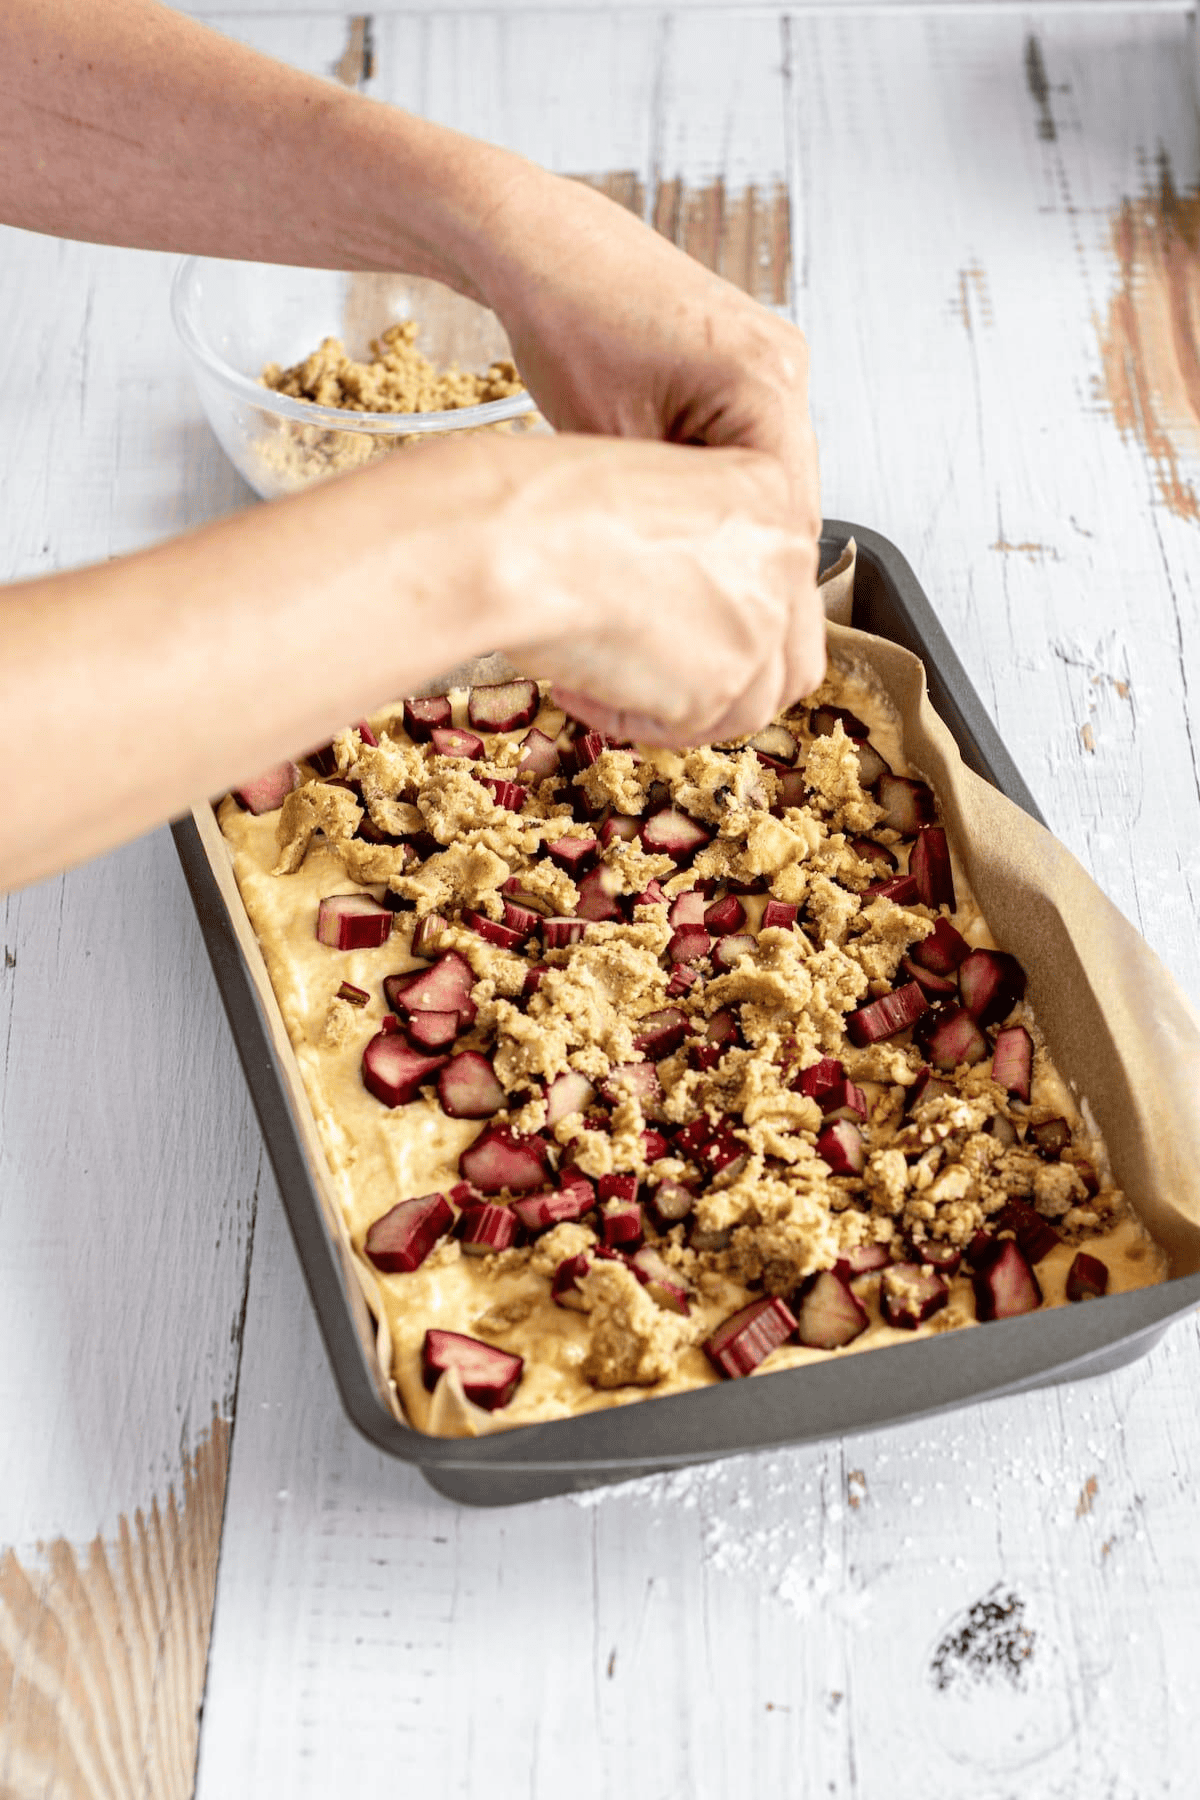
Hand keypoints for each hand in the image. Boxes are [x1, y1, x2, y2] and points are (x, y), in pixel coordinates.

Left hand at [467, 165, 822, 731]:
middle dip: (746, 569)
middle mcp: (785, 371)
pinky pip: (747, 455)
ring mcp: (771, 366)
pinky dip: (715, 499)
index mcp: (768, 381)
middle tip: (704, 627)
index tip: (727, 630)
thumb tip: (675, 596)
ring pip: (768, 487)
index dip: (757, 585)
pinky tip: (675, 529)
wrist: (539, 245)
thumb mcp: (610, 440)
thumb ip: (663, 516)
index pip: (790, 514)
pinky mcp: (743, 369)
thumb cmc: (563, 318)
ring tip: (682, 584)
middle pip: (788, 506)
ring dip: (730, 536)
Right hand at [481, 434, 816, 746]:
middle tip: (665, 676)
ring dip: (681, 705)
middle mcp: (784, 557)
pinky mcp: (722, 686)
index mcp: (769, 489)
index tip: (679, 622)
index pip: (783, 577)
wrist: (518, 541)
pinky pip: (688, 728)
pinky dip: (635, 720)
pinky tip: (579, 687)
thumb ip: (688, 546)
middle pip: (784, 647)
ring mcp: (760, 627)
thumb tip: (681, 601)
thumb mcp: (640, 497)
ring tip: (607, 681)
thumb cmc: (549, 505)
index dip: (729, 613)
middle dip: (724, 674)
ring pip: (749, 702)